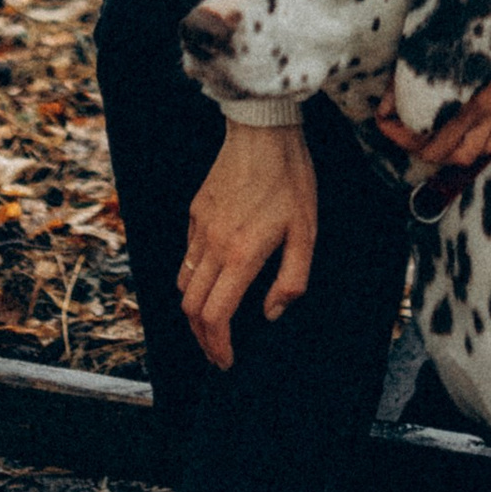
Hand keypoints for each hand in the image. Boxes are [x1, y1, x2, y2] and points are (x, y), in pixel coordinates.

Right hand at [178, 126, 317, 372]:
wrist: (263, 130)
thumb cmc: (290, 179)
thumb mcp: (307, 231)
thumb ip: (292, 279)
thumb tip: (273, 312)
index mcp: (241, 255)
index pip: (216, 317)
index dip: (218, 347)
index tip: (227, 362)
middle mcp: (213, 246)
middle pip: (192, 308)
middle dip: (203, 339)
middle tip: (218, 353)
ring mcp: (199, 228)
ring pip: (183, 285)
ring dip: (194, 313)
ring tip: (212, 325)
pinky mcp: (195, 213)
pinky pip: (187, 257)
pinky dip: (193, 280)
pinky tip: (212, 282)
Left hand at [376, 21, 490, 177]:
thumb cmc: (472, 17)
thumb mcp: (434, 38)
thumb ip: (409, 72)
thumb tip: (385, 106)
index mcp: (464, 91)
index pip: (423, 132)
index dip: (396, 133)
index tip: (381, 119)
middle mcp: (484, 107)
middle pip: (444, 152)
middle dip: (416, 146)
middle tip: (401, 131)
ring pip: (471, 155)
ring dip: (447, 153)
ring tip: (430, 138)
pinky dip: (473, 146)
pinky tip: (459, 133)